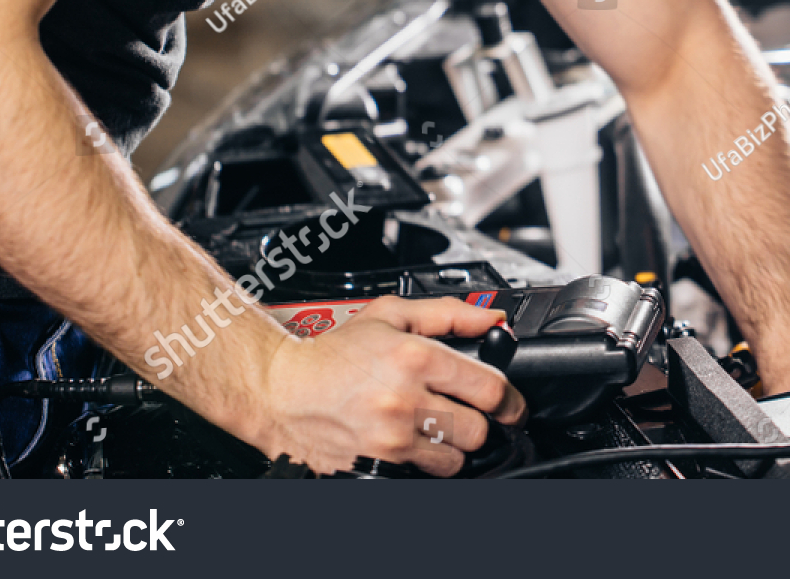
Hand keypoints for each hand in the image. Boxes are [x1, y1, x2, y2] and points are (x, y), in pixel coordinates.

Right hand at [253, 296, 526, 475]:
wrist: (280, 390)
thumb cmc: (332, 353)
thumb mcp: (390, 314)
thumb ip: (448, 314)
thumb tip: (492, 319)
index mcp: (415, 357)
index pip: (491, 389)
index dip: (509, 398)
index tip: (509, 403)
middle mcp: (405, 400)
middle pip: (478, 429)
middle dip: (478, 422)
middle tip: (463, 412)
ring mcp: (390, 439)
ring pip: (455, 458)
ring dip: (452, 445)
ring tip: (431, 426)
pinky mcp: (376, 467)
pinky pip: (422, 474)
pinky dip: (423, 463)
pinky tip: (409, 442)